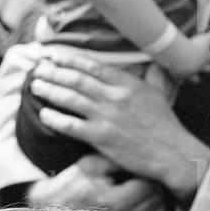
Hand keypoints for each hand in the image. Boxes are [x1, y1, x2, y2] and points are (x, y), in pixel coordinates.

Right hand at [27, 155, 171, 210]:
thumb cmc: (69, 189)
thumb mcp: (87, 166)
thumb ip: (115, 158)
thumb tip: (140, 155)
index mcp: (113, 200)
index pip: (149, 186)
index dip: (150, 177)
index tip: (144, 174)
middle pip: (156, 203)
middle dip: (155, 191)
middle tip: (149, 185)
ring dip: (159, 208)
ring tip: (149, 200)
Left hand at [29, 52, 209, 200]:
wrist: (173, 153)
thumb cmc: (166, 125)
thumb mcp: (159, 94)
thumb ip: (150, 76)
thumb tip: (151, 62)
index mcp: (128, 84)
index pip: (92, 67)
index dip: (69, 60)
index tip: (53, 57)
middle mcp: (115, 97)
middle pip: (76, 80)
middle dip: (53, 72)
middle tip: (38, 69)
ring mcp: (107, 118)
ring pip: (70, 99)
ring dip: (49, 91)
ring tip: (35, 86)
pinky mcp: (101, 138)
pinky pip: (71, 125)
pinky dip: (55, 119)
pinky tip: (44, 114)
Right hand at [155, 29, 209, 80]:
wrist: (180, 58)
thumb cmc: (193, 47)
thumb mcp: (204, 39)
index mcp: (205, 57)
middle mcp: (199, 66)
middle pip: (208, 68)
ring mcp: (190, 72)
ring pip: (195, 76)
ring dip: (196, 78)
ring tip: (197, 80)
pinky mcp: (180, 75)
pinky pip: (182, 78)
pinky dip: (181, 79)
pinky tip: (180, 80)